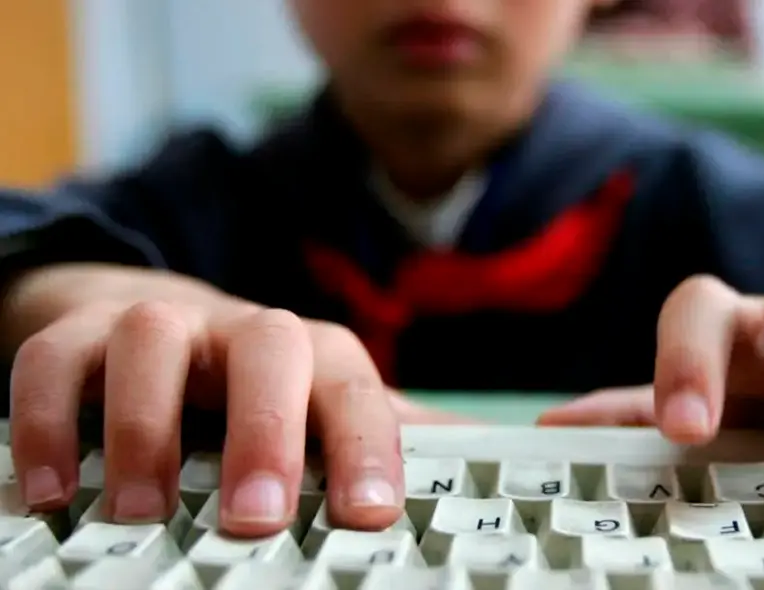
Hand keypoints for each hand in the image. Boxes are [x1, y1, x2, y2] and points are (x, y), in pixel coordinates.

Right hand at [9, 301, 469, 536]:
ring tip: (140, 511)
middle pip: (268, 347)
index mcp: (315, 356)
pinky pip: (57, 359)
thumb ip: (389, 433)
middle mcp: (244, 332)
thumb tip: (480, 458)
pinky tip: (52, 491)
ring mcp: (164, 326)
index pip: (353, 388)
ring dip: (146, 426)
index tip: (368, 513)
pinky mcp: (84, 334)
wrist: (175, 326)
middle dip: (265, 427)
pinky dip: (47, 421)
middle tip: (257, 516)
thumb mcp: (330, 407)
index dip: (366, 443)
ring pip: (156, 340)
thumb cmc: (268, 385)